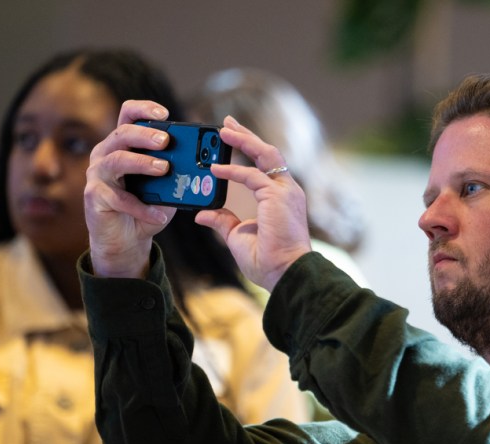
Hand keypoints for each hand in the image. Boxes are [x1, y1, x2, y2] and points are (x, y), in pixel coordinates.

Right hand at [84, 100, 173, 277]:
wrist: (126, 240)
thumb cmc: (144, 208)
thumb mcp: (164, 189)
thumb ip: (175, 175)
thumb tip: (197, 168)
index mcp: (122, 144)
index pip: (128, 115)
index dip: (143, 109)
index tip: (164, 114)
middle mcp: (105, 154)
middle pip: (122, 133)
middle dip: (145, 134)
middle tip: (165, 141)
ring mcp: (96, 174)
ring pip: (116, 160)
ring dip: (141, 163)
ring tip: (163, 168)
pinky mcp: (94, 197)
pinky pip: (119, 199)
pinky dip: (142, 207)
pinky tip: (160, 215)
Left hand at [195, 117, 312, 291]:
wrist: (284, 274)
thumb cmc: (268, 262)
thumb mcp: (237, 237)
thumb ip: (223, 221)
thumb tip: (202, 214)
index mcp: (281, 199)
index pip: (265, 166)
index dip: (249, 150)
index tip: (231, 139)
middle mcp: (287, 191)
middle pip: (267, 153)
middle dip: (247, 136)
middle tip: (226, 123)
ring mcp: (285, 192)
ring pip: (265, 155)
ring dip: (244, 140)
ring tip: (223, 129)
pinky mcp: (277, 197)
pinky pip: (252, 176)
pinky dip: (233, 171)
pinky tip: (215, 169)